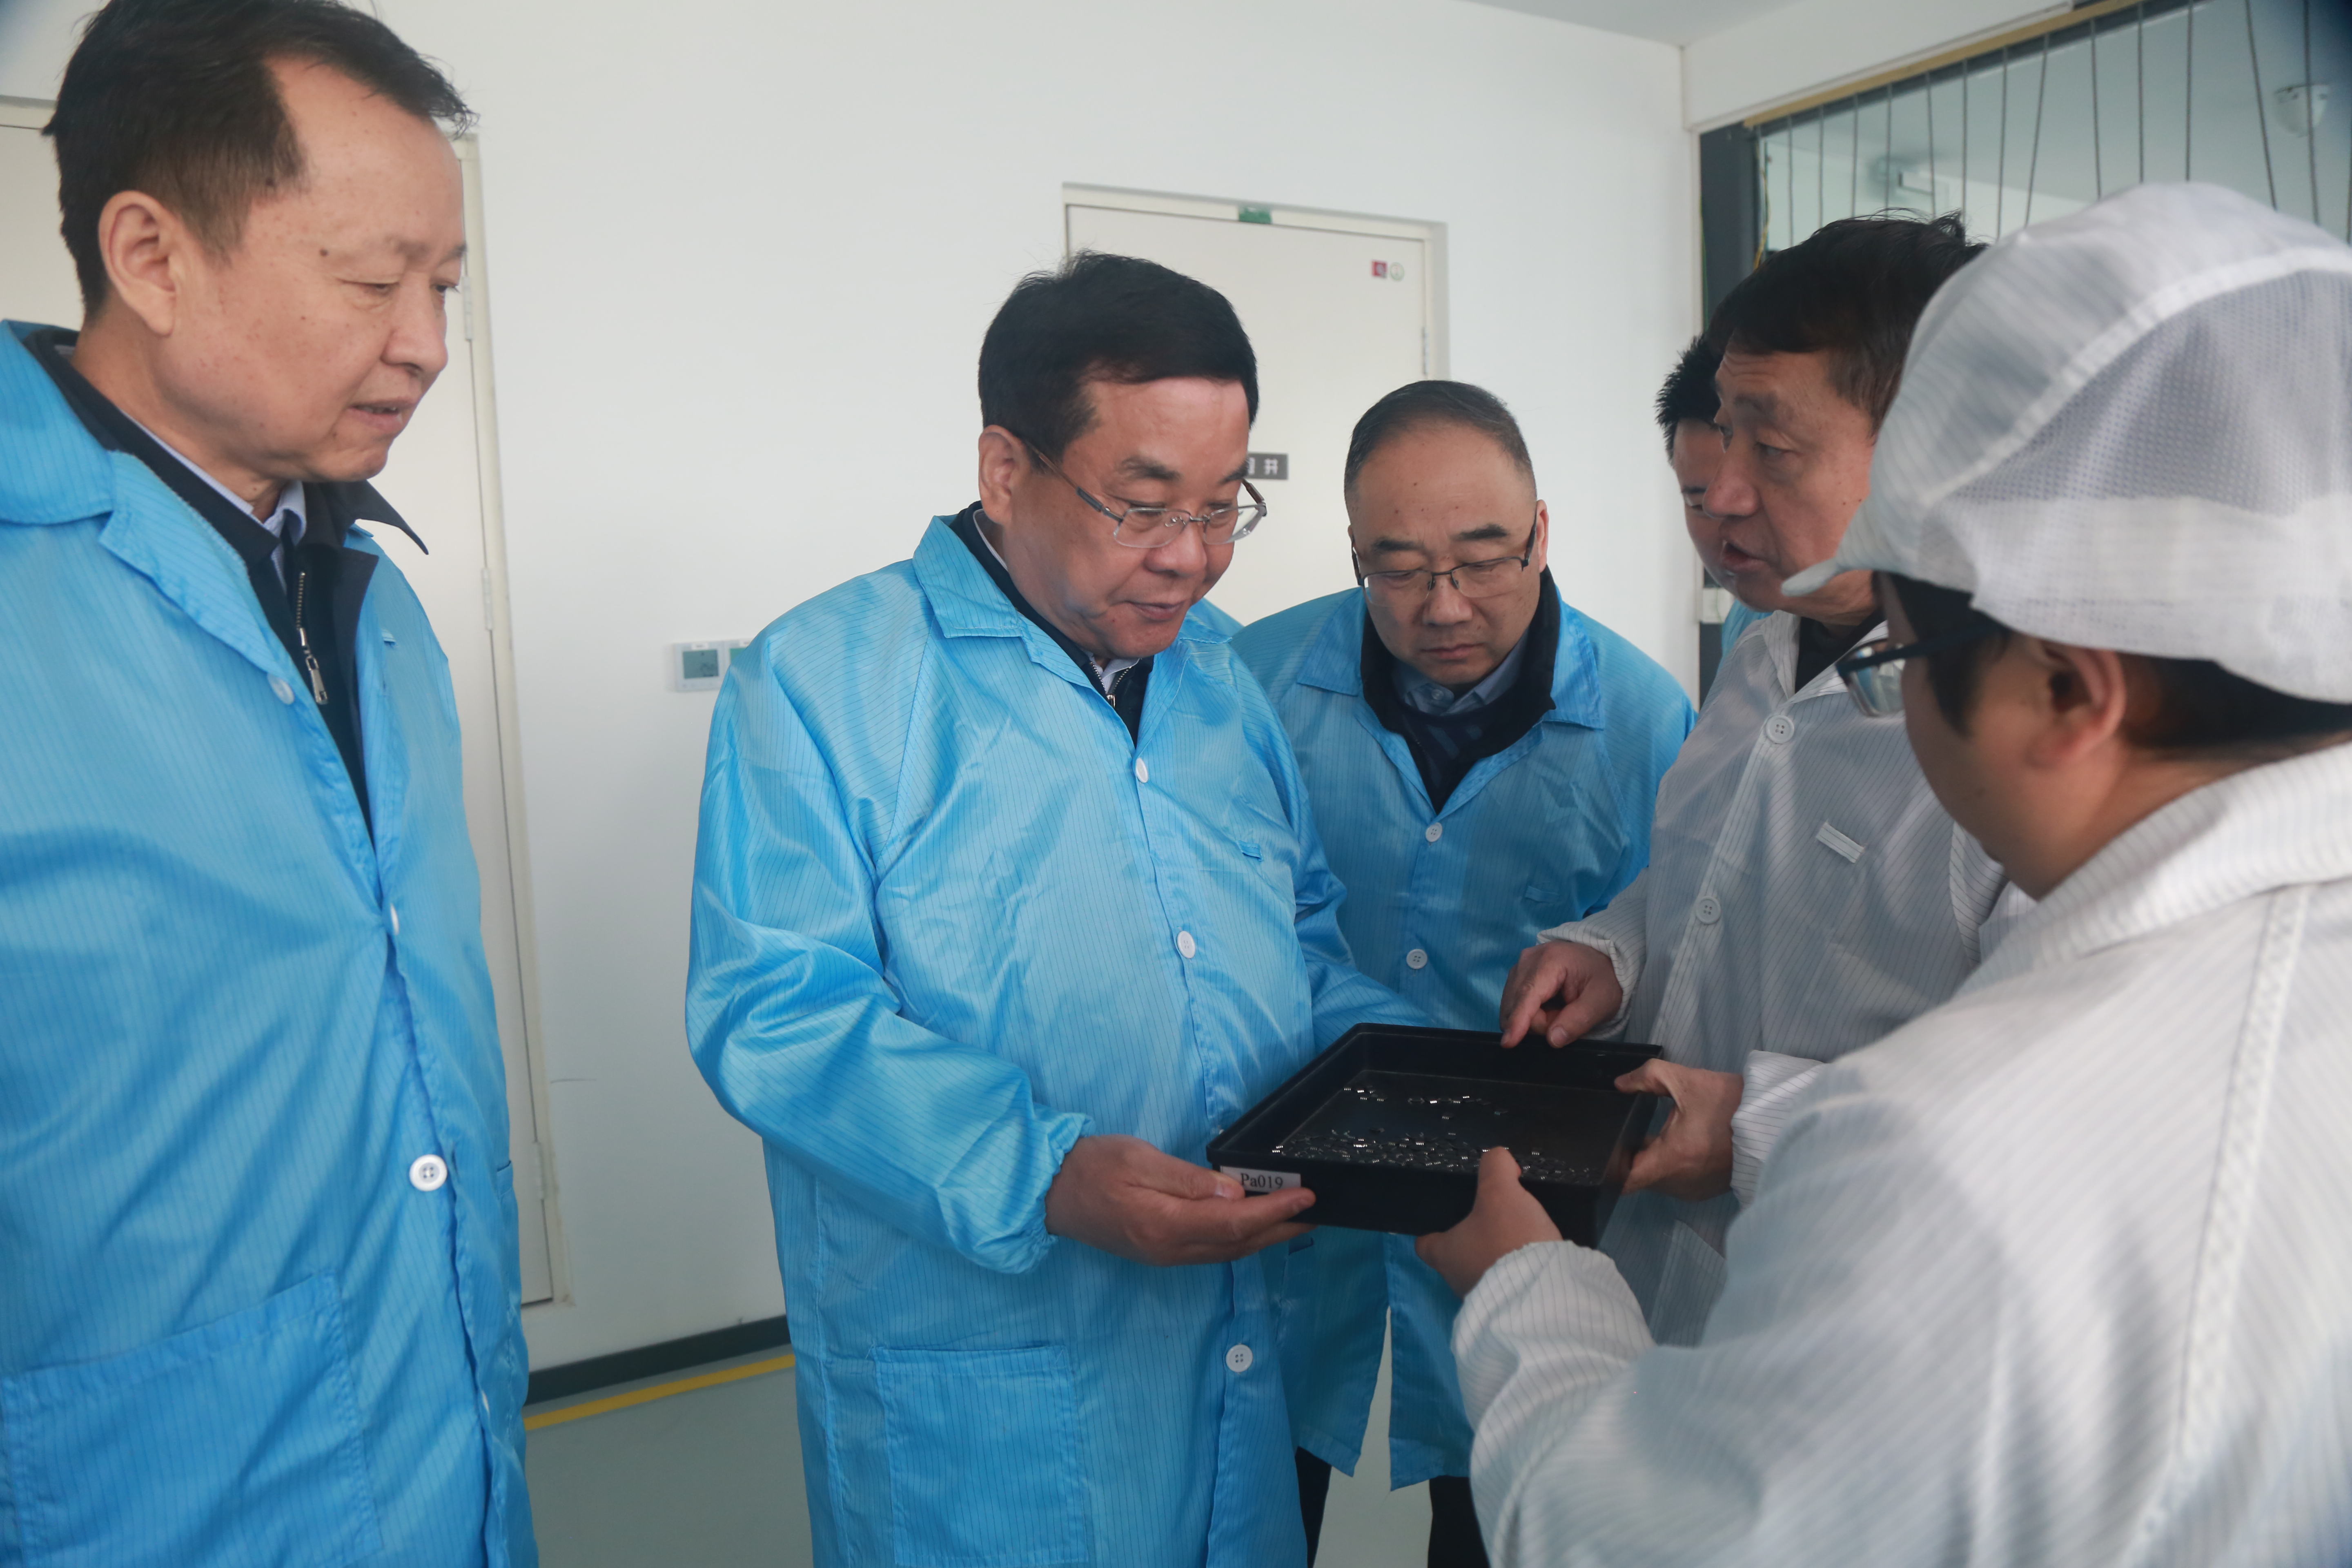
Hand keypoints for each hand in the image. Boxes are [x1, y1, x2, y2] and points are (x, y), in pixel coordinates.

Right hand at [1044, 1135, 1315, 1266]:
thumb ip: (1188, 1179)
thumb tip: (1235, 1193)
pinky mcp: (1161, 1253)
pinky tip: (1255, 1227)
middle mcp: (1170, 1250)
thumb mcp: (1139, 1159)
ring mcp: (1165, 1256)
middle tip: (1317, 1212)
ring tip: (1296, 1220)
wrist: (1050, 1193)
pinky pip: (1212, 1251)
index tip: (1307, 1196)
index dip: (1276, 1210)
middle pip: (1238, 1244)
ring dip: (1265, 1237)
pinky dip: (1240, 1240)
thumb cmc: (1091, 1167)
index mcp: (1164, 1225)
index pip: (1235, 1222)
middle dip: (1281, 1229)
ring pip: (1228, 1252)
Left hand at [1415, 1147, 1562, 1297]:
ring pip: (1484, 1270)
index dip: (1434, 1227)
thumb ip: (1495, 1166)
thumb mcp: (1501, 1191)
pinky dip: (1518, 1271)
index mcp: (1444, 1254)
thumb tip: (1499, 1158)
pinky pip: (1508, 1284)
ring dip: (1499, 1256)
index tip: (1451, 1213)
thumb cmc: (1508, 1240)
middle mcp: (1456, 1280)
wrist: (1544, 1293)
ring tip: (1520, 1235)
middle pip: (1457, 1255)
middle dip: (1475, 1238)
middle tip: (1495, 1217)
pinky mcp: (1509, 1309)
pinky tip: (1534, 1256)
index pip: (1425, 1242)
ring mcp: (1483, 1298)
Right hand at [1498, 940, 1624, 1047]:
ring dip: (1535, 1019)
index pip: (1528, 994)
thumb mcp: (1602, 1001)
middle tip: (1567, 1016)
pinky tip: (1547, 1008)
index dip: (1518, 1020)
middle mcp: (1528, 959)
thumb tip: (1553, 1039)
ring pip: (1513, 1007)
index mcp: (1551, 960)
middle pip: (1519, 1004)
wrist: (1602, 963)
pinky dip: (1530, 1014)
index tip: (1509, 1042)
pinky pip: (1514, 1005)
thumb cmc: (1604, 979)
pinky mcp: (1517, 974)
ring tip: (1560, 1010)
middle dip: (1540, 1022)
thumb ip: (1579, 1020)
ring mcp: (1520, 966)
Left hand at [1614, 1060, 1742, 1200]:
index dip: (1610, 1164)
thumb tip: (1621, 1084)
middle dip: (1635, 1156)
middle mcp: (1681, 1184)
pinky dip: (1675, 1165)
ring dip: (1656, 1160)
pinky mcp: (1709, 1189)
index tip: (1610, 1145)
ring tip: (1663, 1134)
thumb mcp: (1686, 1080)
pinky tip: (1683, 1143)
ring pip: (1659, 1179)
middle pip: (1640, 1177)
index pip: (1625, 1179)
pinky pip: (1678, 1181)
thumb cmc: (1732, 1103)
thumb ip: (1647, 1077)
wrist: (1775, 1121)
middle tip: (1636, 1129)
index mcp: (1673, 1160)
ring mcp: (1696, 1190)